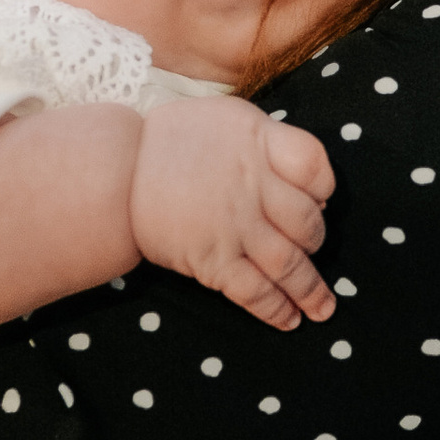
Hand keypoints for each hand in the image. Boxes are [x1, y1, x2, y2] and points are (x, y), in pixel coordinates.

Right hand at [129, 98, 334, 329]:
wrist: (116, 170)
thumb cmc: (174, 140)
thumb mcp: (228, 118)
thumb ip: (267, 141)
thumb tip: (301, 177)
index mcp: (259, 143)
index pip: (315, 166)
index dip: (323, 187)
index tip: (317, 198)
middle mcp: (254, 186)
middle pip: (308, 222)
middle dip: (316, 240)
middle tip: (312, 248)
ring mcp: (236, 227)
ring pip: (288, 264)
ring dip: (310, 290)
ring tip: (322, 309)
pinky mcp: (214, 260)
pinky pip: (255, 291)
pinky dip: (276, 309)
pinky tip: (289, 320)